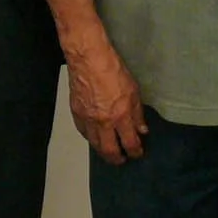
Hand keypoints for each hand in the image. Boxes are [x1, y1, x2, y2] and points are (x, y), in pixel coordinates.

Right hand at [66, 40, 146, 163]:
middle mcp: (103, 122)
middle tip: (122, 159)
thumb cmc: (113, 70)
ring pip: (95, 144)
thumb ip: (137, 113)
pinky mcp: (76, 113)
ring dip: (103, 151)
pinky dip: (90, 138)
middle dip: (118, 159)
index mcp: (120, 116)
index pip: (130, 142)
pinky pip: (83, 132)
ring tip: (109, 151)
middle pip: (110, 151)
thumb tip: (141, 130)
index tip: (138, 153)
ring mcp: (88, 119)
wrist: (88, 59)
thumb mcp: (133, 90)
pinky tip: (94, 137)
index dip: (135, 151)